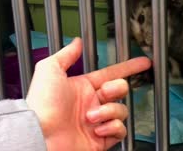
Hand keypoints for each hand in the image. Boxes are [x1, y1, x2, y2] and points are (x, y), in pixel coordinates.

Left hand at [26, 38, 150, 150]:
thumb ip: (66, 54)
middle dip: (116, 89)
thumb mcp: (49, 70)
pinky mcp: (100, 140)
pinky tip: (98, 128)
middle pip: (120, 90)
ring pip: (121, 110)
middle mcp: (92, 104)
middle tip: (103, 93)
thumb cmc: (41, 104)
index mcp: (83, 88)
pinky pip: (120, 130)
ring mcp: (97, 122)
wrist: (39, 134)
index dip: (129, 67)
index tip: (144, 62)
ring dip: (109, 111)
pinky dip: (112, 127)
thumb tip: (76, 42)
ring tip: (91, 117)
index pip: (112, 74)